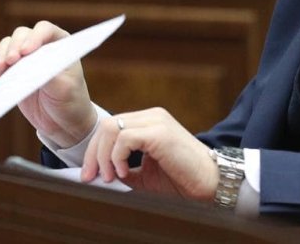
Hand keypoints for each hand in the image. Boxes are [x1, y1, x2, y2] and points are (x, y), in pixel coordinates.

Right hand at [0, 21, 96, 147]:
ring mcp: (26, 58)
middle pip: (22, 35)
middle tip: (10, 61)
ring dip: (1, 55)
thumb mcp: (64, 88)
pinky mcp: (14, 72)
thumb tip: (31, 64)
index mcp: (61, 44)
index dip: (34, 37)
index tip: (26, 51)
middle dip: (13, 46)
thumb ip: (49, 74)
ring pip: (8, 45)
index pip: (45, 30)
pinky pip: (1, 64)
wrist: (62, 121)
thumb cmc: (71, 100)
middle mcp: (42, 45)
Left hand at [82, 108, 219, 201]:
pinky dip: (117, 157)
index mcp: (149, 122)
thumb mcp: (144, 174)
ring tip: (111, 177)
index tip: (89, 174)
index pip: (111, 127)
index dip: (94, 150)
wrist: (210, 184)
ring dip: (103, 156)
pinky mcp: (159, 132)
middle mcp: (152, 116)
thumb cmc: (181, 179)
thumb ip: (123, 169)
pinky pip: (125, 138)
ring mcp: (156, 121)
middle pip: (106, 125)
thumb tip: (98, 174)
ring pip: (111, 128)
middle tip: (92, 177)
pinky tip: (124, 172)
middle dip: (93, 154)